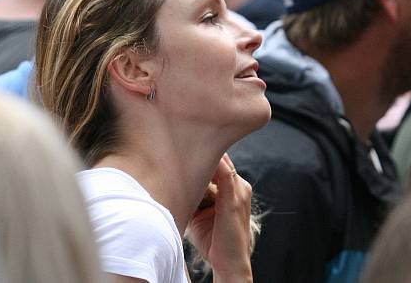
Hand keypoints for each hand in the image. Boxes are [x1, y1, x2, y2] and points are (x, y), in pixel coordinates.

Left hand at [186, 154, 253, 282]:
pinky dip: (209, 165)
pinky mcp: (234, 198)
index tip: (180, 150)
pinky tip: (188, 161)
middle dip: (200, 152)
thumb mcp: (200, 214)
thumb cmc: (214, 242)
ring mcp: (240, 191)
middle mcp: (241, 186)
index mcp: (234, 189)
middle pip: (221, 158)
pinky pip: (223, 173)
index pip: (219, 163)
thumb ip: (192, 197)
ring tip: (180, 150)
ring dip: (203, 156)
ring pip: (221, 162)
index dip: (200, 156)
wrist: (230, 264)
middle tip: (177, 145)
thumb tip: (169, 185)